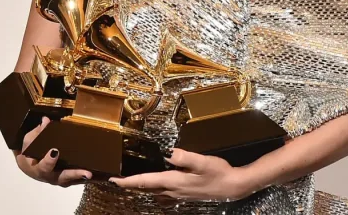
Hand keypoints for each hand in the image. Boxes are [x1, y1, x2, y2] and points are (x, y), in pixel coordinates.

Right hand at [14, 116, 91, 186]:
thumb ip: (38, 132)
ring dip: (81, 177)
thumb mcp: (30, 141)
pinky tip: (93, 172)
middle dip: (73, 174)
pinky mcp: (67, 179)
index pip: (43, 166)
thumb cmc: (30, 152)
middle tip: (86, 172)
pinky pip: (75, 179)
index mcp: (38, 168)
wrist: (29, 166)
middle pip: (62, 177)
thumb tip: (46, 120)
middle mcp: (50, 176)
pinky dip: (83, 176)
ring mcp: (59, 179)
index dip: (49, 161)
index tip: (55, 151)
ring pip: (71, 180)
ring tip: (90, 173)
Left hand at [109, 149, 254, 201]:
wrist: (233, 187)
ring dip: (141, 188)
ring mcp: (179, 194)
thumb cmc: (219, 173)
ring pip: (154, 192)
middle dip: (131, 185)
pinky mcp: (185, 194)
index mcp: (174, 181)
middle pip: (146, 188)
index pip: (146, 181)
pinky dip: (154, 191)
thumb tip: (170, 152)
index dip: (129, 181)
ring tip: (131, 183)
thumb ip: (186, 157)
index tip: (114, 180)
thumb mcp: (203, 161)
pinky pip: (164, 195)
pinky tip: (156, 189)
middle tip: (117, 181)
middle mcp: (174, 190)